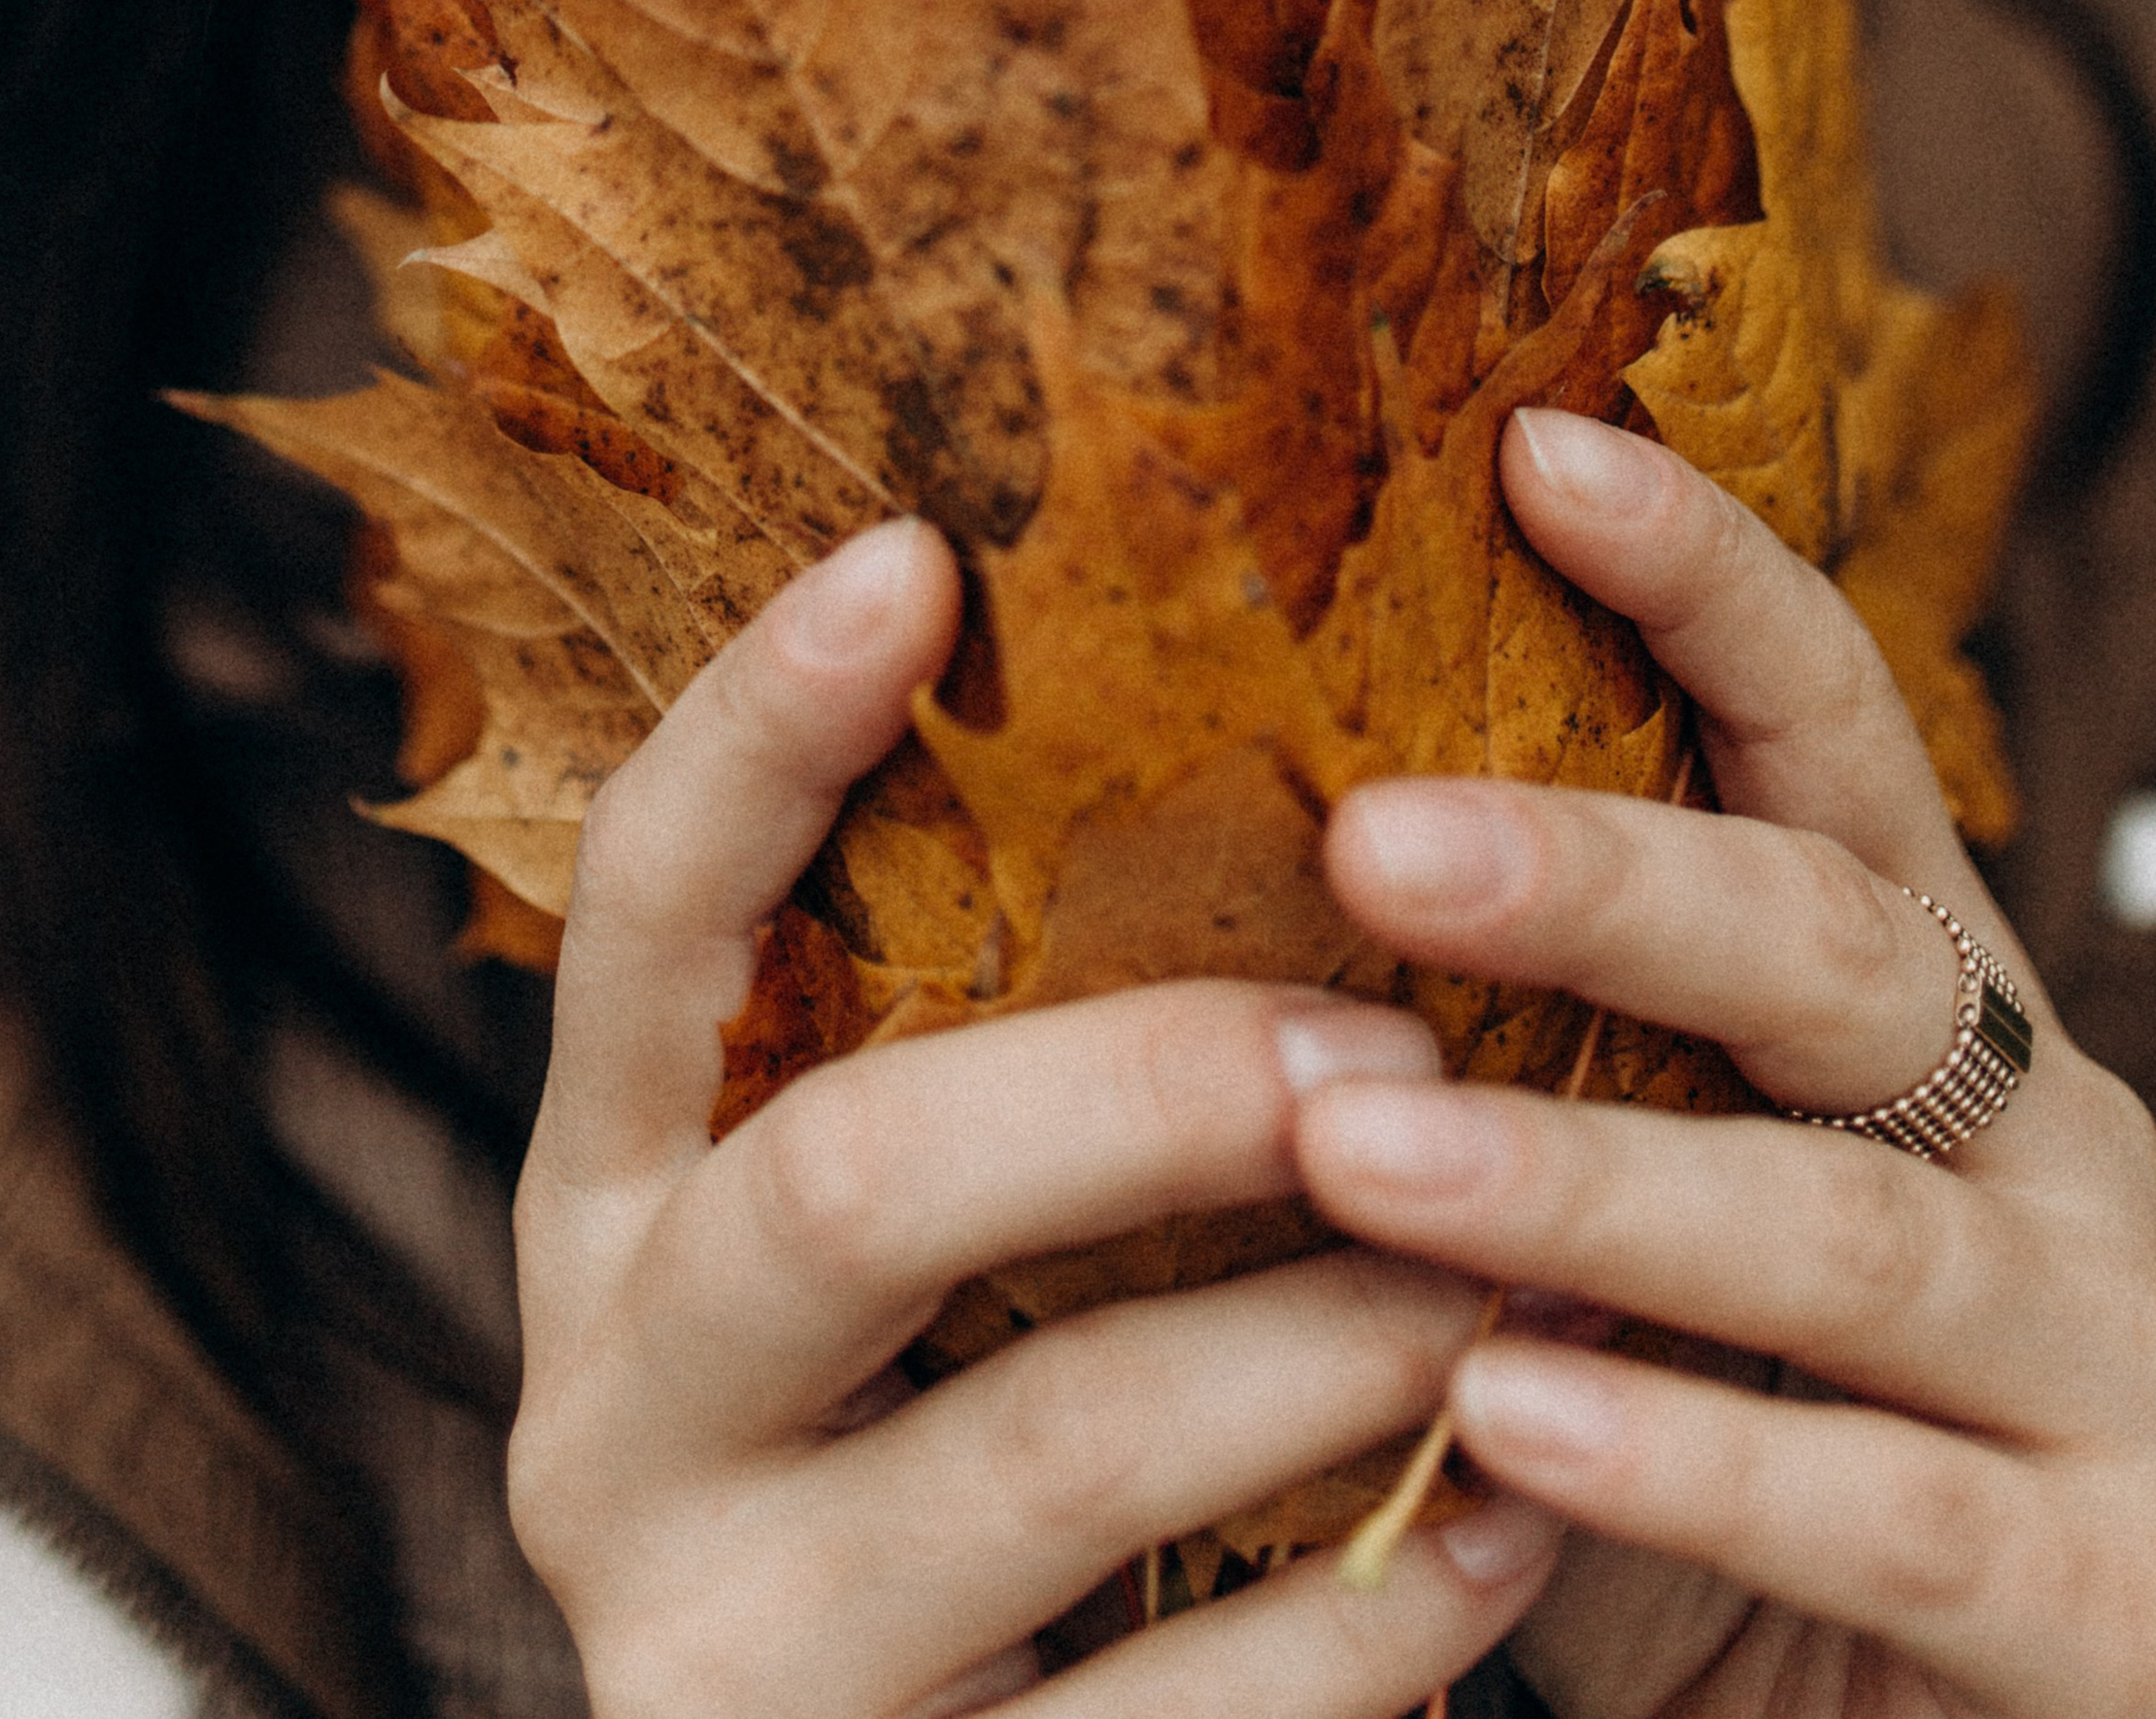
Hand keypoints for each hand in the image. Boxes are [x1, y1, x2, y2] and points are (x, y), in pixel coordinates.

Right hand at [507, 516, 1561, 1716]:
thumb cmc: (957, 1456)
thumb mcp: (911, 1257)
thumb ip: (985, 1050)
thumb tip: (1264, 726)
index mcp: (609, 1206)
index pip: (636, 916)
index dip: (753, 731)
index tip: (917, 547)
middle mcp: (615, 1416)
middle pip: (844, 1185)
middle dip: (1145, 1089)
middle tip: (1395, 1051)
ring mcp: (734, 1652)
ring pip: (1057, 1445)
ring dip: (1338, 1336)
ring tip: (1546, 1256)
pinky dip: (1383, 1607)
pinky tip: (1526, 1508)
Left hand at [1296, 409, 2155, 1718]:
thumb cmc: (1684, 1444)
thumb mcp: (1597, 1215)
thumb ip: (1496, 1050)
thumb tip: (1179, 833)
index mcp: (1919, 1006)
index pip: (1833, 736)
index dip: (1706, 581)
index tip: (1533, 444)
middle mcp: (2049, 1141)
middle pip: (1840, 950)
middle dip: (1611, 882)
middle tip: (1371, 838)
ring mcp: (2113, 1371)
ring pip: (1853, 1231)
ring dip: (1597, 1189)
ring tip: (1366, 1157)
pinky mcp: (2122, 1612)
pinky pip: (1900, 1513)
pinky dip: (1695, 1461)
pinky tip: (1504, 1424)